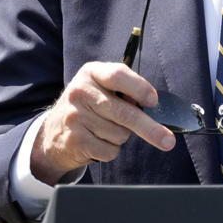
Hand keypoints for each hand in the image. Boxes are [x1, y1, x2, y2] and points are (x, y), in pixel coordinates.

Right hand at [30, 61, 175, 183]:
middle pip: (125, 112)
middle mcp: (80, 91)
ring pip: (120, 133)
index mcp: (91, 72)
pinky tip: (99, 141)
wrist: (54, 131)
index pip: (118, 75)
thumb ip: (124, 91)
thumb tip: (153, 108)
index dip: (139, 88)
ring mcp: (75, 116)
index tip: (154, 101)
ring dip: (122, 136)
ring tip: (107, 130)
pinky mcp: (74, 140)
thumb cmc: (90, 106)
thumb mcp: (101, 87)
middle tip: (168, 141)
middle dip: (150, 128)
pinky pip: (109, 150)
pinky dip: (111, 150)